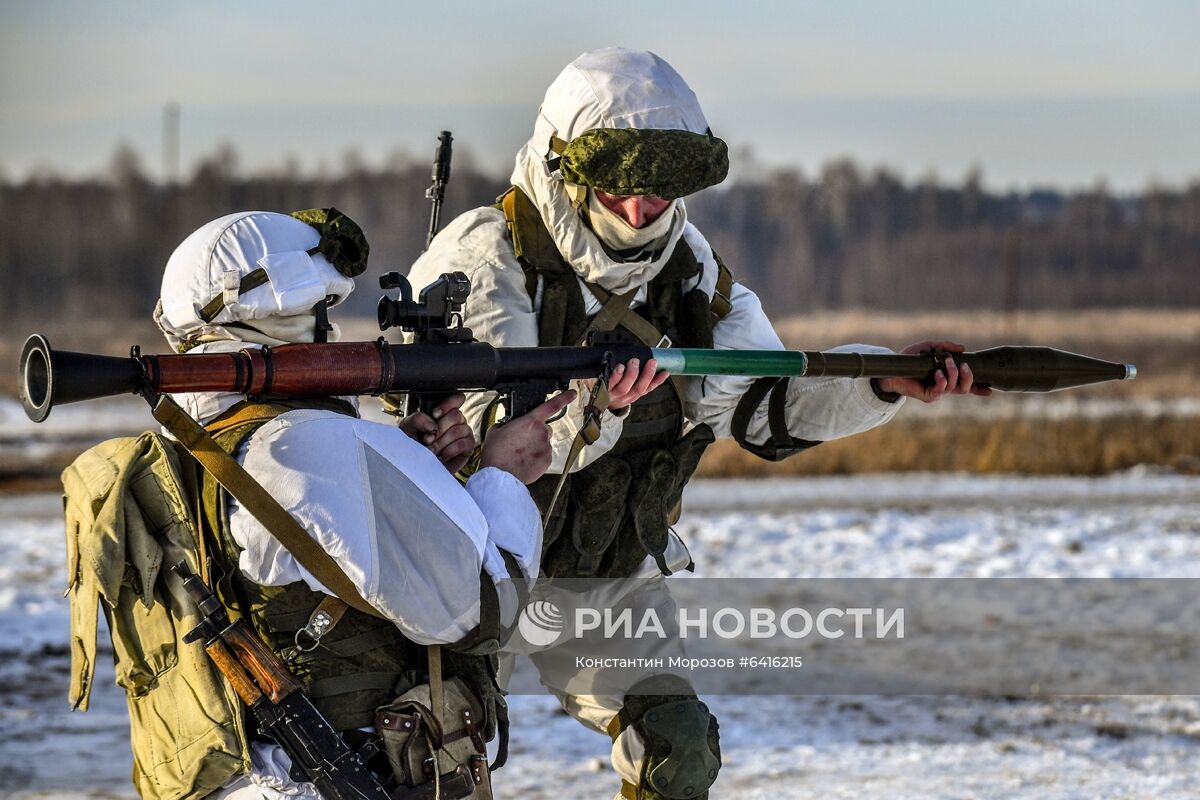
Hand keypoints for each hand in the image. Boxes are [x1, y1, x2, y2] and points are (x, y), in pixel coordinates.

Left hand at [398, 393, 476, 472]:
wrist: (418, 465)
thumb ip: (418, 419)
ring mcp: (464, 433)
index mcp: (445, 412)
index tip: (435, 414)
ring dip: (441, 442)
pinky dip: (449, 451)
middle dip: (439, 429)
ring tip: (431, 450)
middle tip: (427, 440)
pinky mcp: (468, 447)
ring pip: (458, 430)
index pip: (457, 398)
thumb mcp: (408, 427)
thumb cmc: (413, 443)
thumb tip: (432, 424)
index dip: (448, 404)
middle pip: (456, 415)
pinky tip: (441, 456)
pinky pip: (463, 444)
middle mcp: (457, 420)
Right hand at [480, 390, 576, 483]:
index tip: (572, 394)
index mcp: (531, 421)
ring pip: (543, 443)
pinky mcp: (547, 461)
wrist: (500, 475)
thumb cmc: (497, 453)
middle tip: (521, 441)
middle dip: (535, 432)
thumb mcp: (496, 430)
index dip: (564, 398)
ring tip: (519, 454)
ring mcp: (546, 448)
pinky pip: (544, 456)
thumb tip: (510, 425)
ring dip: (535, 446)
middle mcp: (542, 433)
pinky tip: (524, 461)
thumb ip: (508, 423)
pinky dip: (536, 458)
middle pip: (544, 428)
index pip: (552, 405)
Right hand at [596, 358, 670, 410]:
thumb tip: (587, 343)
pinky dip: (657, 381)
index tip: (620, 366)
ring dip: (647, 375)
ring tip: (652, 363)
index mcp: (603, 389)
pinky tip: (664, 372)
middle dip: (632, 374)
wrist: (602, 400)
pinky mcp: (637, 396)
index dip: (616, 376)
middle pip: (625, 387)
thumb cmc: (597, 383)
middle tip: (635, 361)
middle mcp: (616, 395)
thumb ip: (591, 360)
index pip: (609, 384)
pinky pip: (649, 389)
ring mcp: (628, 397)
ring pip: (639, 389)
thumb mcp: (590, 373)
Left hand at [875, 341, 993, 402]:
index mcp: (947, 377)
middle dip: (969, 376)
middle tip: (964, 365)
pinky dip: (942, 380)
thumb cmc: (910, 359)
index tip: (991, 390)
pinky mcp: (928, 396)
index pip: (967, 385)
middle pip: (965, 388)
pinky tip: (938, 373)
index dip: (979, 388)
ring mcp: (937, 392)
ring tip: (947, 362)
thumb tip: (963, 348)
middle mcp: (945, 386)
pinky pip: (941, 390)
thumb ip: (946, 346)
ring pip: (955, 387)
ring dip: (953, 373)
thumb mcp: (930, 347)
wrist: (893, 368)